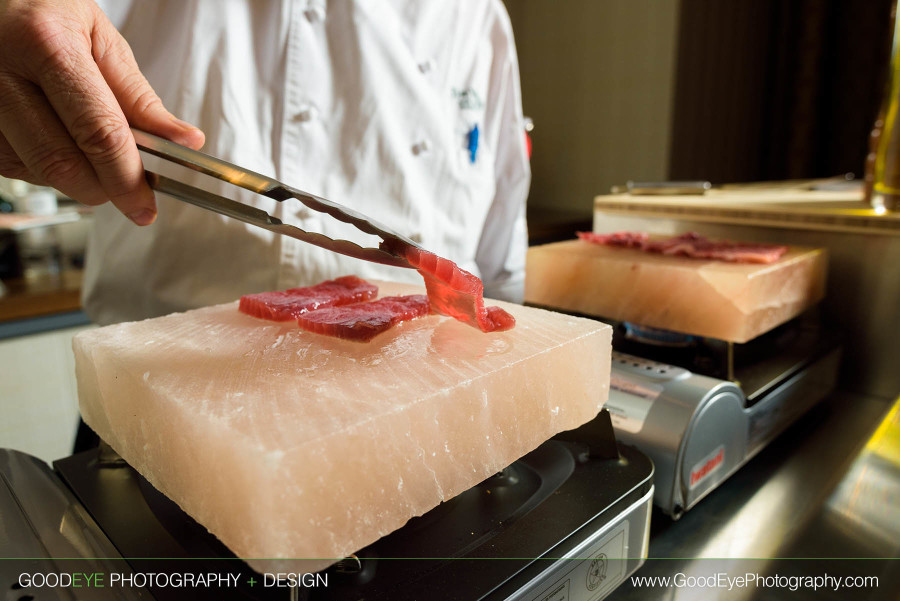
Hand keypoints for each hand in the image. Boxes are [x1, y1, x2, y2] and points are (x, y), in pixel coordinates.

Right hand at [0, 0, 204, 224]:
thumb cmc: (45, 11)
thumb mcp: (100, 38)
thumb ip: (139, 97)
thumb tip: (182, 141)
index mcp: (46, 44)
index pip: (98, 133)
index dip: (127, 178)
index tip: (145, 206)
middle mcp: (2, 73)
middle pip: (62, 163)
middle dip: (103, 187)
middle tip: (126, 187)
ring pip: (36, 171)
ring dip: (75, 176)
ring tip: (88, 146)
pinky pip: (14, 165)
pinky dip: (45, 166)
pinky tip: (55, 138)